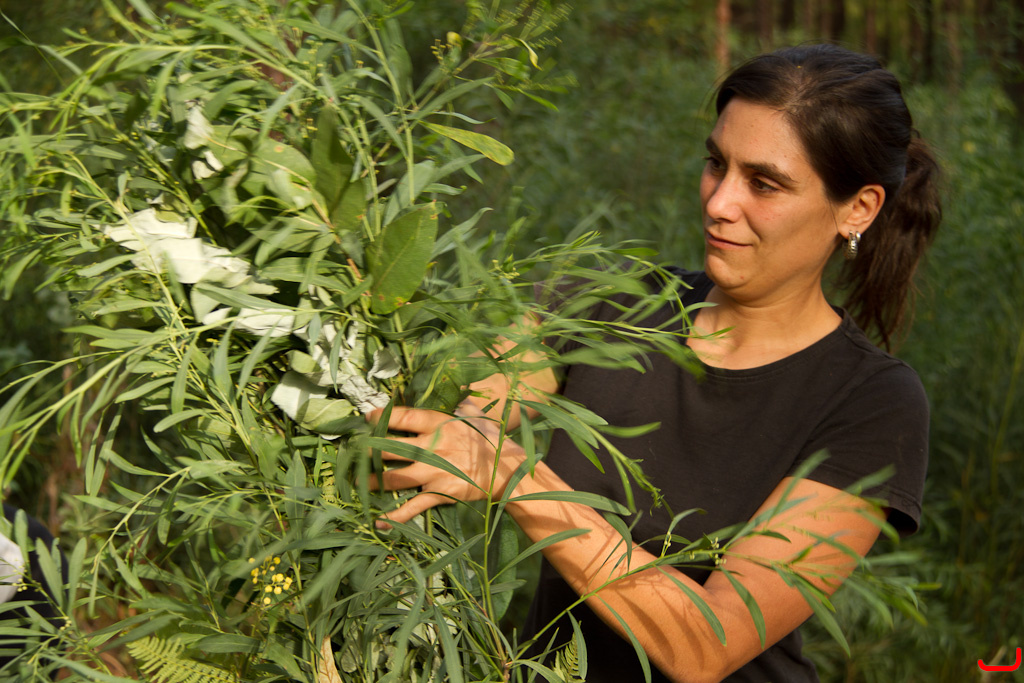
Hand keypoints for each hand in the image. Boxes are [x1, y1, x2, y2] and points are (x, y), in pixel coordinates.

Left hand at [367, 404, 525, 525]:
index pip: (403, 417)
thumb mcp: (475, 416)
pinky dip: (396, 516)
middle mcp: (433, 447)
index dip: (382, 417)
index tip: (367, 417)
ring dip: (374, 481)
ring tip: (357, 483)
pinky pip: (413, 506)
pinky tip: (379, 521)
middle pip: (391, 448)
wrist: (508, 470)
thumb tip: (457, 386)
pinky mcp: (440, 493)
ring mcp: (434, 472)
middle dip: (369, 450)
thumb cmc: (491, 440)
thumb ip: (460, 403)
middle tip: (353, 452)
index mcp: (440, 424)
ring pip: (395, 477)